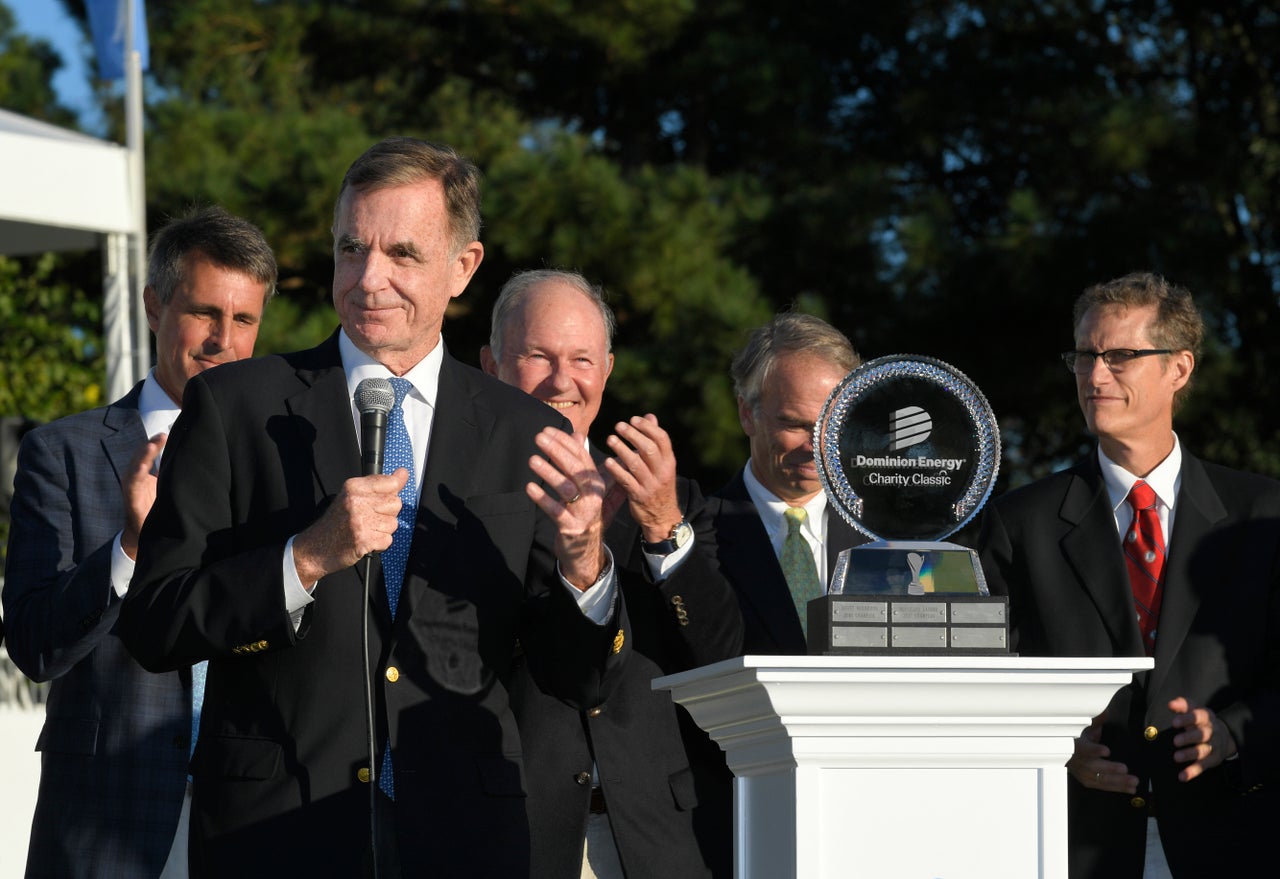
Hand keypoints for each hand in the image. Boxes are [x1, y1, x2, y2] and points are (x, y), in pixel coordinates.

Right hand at [120, 434, 166, 559]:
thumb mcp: (167, 486)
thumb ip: (173, 472)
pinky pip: (132, 484)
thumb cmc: (159, 508)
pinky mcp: (131, 499)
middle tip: (164, 434)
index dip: (158, 442)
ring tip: (154, 442)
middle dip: (152, 444)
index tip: (170, 431)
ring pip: (136, 466)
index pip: (151, 452)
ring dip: (144, 454)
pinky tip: (142, 466)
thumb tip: (191, 457)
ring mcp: (132, 487)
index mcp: (146, 473)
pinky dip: (136, 474)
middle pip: (142, 455)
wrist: (148, 534)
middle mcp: (138, 477)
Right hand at [291, 470, 408, 584]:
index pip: (391, 483)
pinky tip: (366, 540)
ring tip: (366, 530)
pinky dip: (379, 544)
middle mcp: (357, 501)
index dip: (392, 493)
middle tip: (370, 518)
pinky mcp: (363, 540)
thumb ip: (379, 485)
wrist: (315, 548)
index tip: (384, 499)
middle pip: (396, 503)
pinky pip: (388, 540)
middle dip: (387, 514)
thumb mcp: (352, 496)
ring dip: (383, 530)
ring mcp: (360, 521)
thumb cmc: (335, 522)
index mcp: (354, 486)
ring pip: (393, 523)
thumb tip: (403, 473)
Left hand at [526, 427, 606, 590]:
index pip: (581, 456)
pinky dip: (542, 499)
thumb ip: (581, 461)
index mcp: (596, 482)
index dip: (564, 441)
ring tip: (532, 460)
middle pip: (575, 468)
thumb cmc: (581, 512)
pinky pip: (556, 511)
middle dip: (557, 451)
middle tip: (538, 438)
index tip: (546, 430)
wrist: (586, 550)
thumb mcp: (585, 487)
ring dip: (549, 473)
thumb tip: (577, 434)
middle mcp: (593, 495)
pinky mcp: (571, 527)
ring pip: (566, 488)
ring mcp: (583, 512)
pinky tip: (529, 488)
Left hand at [602, 414, 681, 540]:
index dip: (648, 427)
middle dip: (633, 435)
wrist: (662, 517)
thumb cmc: (659, 484)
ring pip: (636, 464)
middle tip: (619, 426)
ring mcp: (651, 485)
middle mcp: (662, 472)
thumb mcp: (662, 464)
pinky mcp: (639, 496)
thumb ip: (655, 441)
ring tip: (610, 439)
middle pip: (649, 449)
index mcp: (669, 461)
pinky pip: (626, 481)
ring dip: (622, 450)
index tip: (633, 419)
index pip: (662, 439)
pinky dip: (616, 470)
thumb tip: (650, 416)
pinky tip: (607, 461)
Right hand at [1066, 712, 1136, 792]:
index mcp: (1076, 745)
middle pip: (1093, 767)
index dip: (1094, 751)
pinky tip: (1130, 789)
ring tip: (1133, 782)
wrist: (1064, 752)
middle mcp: (1078, 761)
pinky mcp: (1087, 781)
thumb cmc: (1077, 737)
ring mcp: (1082, 772)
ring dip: (1117, 782)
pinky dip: (1116, 788)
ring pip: (1099, 779)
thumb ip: (1096, 721)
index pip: (1083, 748)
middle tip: (1125, 769)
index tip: (1106, 751)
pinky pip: (1102, 786)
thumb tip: (1107, 711)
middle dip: (1109, 769)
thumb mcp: (1083, 726)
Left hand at [1170, 696, 1235, 780]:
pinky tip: (1182, 777)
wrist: (1225, 735)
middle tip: (1175, 741)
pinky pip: (1203, 766)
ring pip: (1203, 751)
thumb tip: (1170, 704)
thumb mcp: (1195, 709)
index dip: (1187, 719)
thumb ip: (1183, 705)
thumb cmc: (1201, 720)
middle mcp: (1211, 732)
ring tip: (1176, 757)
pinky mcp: (1212, 760)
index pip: (1198, 717)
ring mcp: (1213, 747)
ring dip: (1190, 754)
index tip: (1174, 723)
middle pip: (1202, 735)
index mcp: (1206, 718)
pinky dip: (1193, 772)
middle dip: (1189, 738)